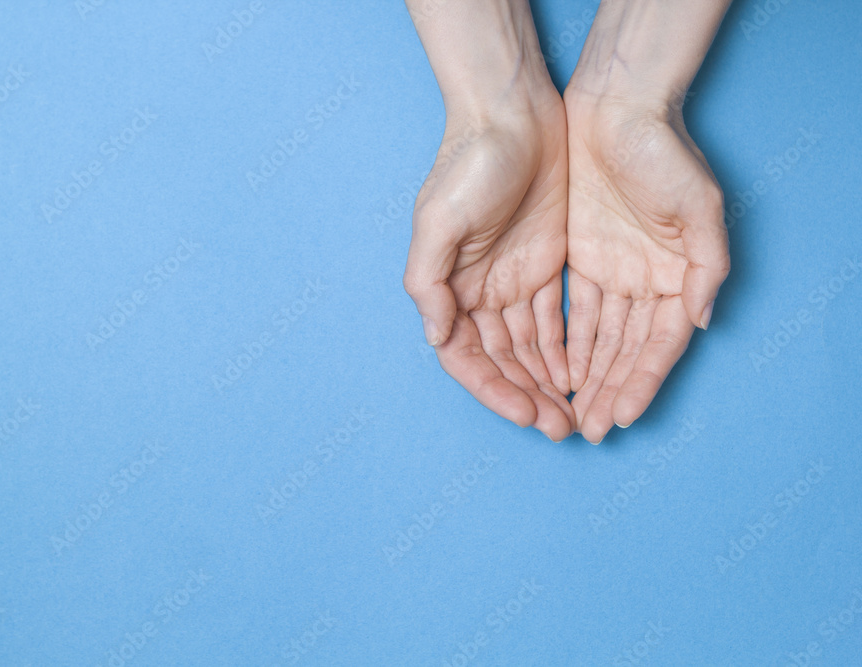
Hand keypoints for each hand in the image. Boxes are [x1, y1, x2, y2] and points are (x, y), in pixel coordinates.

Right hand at [404, 87, 574, 439]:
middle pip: (502, 361)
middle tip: (560, 428)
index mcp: (449, 288)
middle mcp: (478, 292)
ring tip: (574, 413)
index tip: (525, 414)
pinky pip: (556, 319)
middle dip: (527, 396)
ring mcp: (513, 280)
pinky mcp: (546, 264)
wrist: (512, 113)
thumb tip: (437, 337)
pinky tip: (581, 374)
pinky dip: (566, 349)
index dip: (493, 390)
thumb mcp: (437, 222)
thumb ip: (429, 284)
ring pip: (530, 347)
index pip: (466, 357)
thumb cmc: (468, 163)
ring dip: (548, 382)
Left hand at [564, 90, 729, 443]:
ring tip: (569, 414)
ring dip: (585, 377)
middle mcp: (645, 282)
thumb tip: (700, 321)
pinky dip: (565, 344)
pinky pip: (571, 313)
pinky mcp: (579, 258)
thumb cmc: (662, 151)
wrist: (615, 108)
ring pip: (597, 339)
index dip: (641, 381)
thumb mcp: (698, 204)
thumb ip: (707, 265)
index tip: (622, 415)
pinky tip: (555, 373)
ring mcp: (612, 272)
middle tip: (589, 431)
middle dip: (608, 391)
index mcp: (677, 276)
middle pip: (624, 350)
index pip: (657, 344)